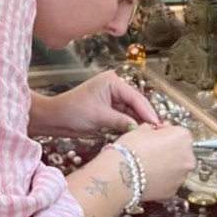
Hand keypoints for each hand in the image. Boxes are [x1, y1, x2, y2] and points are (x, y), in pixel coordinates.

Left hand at [35, 71, 158, 136]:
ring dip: (140, 122)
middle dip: (146, 117)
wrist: (55, 118)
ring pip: (132, 111)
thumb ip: (121, 121)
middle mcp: (115, 87)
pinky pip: (125, 117)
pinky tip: (141, 134)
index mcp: (112, 82)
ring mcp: (113, 98)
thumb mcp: (99, 116)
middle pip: (136, 103)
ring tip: (154, 135)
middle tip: (160, 131)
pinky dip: (131, 125)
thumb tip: (140, 128)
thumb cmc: (73, 112)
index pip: (135, 97)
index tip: (158, 124)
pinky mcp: (110, 109)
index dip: (147, 111)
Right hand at [114, 124, 195, 202]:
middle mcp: (188, 157)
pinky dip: (163, 180)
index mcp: (183, 137)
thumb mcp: (141, 129)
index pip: (178, 132)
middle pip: (181, 151)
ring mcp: (182, 176)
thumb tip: (153, 132)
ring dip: (167, 166)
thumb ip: (153, 130)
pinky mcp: (174, 191)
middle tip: (152, 152)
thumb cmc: (131, 148)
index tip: (155, 136)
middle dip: (170, 151)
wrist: (121, 174)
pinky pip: (170, 182)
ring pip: (177, 168)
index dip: (165, 134)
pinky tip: (149, 178)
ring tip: (149, 167)